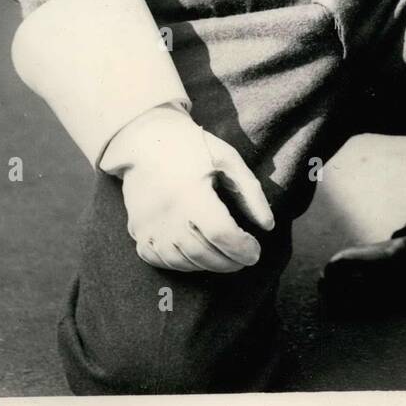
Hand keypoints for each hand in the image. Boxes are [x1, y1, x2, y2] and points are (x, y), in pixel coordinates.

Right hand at [101, 106, 274, 273]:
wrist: (145, 139)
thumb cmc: (192, 147)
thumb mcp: (228, 160)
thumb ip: (250, 193)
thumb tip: (267, 226)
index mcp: (192, 193)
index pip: (221, 234)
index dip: (242, 248)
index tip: (256, 251)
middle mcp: (168, 214)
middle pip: (204, 254)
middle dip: (230, 262)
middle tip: (245, 258)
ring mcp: (149, 226)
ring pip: (183, 262)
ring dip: (209, 265)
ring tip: (225, 257)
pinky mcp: (137, 231)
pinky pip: (160, 260)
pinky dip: (182, 264)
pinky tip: (197, 256)